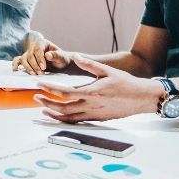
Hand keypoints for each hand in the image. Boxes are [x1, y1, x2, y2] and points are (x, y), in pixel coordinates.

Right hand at [12, 34, 71, 74]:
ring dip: (28, 67)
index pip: (37, 49)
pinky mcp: (26, 59)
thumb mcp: (62, 57)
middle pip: (30, 55)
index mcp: (42, 42)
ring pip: (24, 59)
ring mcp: (28, 53)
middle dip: (35, 66)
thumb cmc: (61, 60)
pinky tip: (15, 70)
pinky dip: (15, 64)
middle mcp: (33, 46)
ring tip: (34, 74)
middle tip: (41, 74)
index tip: (44, 67)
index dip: (39, 58)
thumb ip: (56, 55)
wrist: (60, 64)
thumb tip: (47, 55)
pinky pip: (17, 60)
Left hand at [33, 56, 163, 122]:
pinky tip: (60, 115)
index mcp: (92, 92)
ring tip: (43, 109)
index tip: (38, 85)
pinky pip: (78, 121)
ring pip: (69, 118)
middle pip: (63, 107)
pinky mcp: (98, 118)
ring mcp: (94, 114)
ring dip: (54, 114)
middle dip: (47, 103)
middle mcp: (91, 105)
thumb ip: (89, 65)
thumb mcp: (108, 70)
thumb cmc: (126, 83)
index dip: (49, 89)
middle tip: (36, 98)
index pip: (64, 92)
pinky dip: (66, 119)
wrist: (141, 98)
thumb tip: (75, 57)